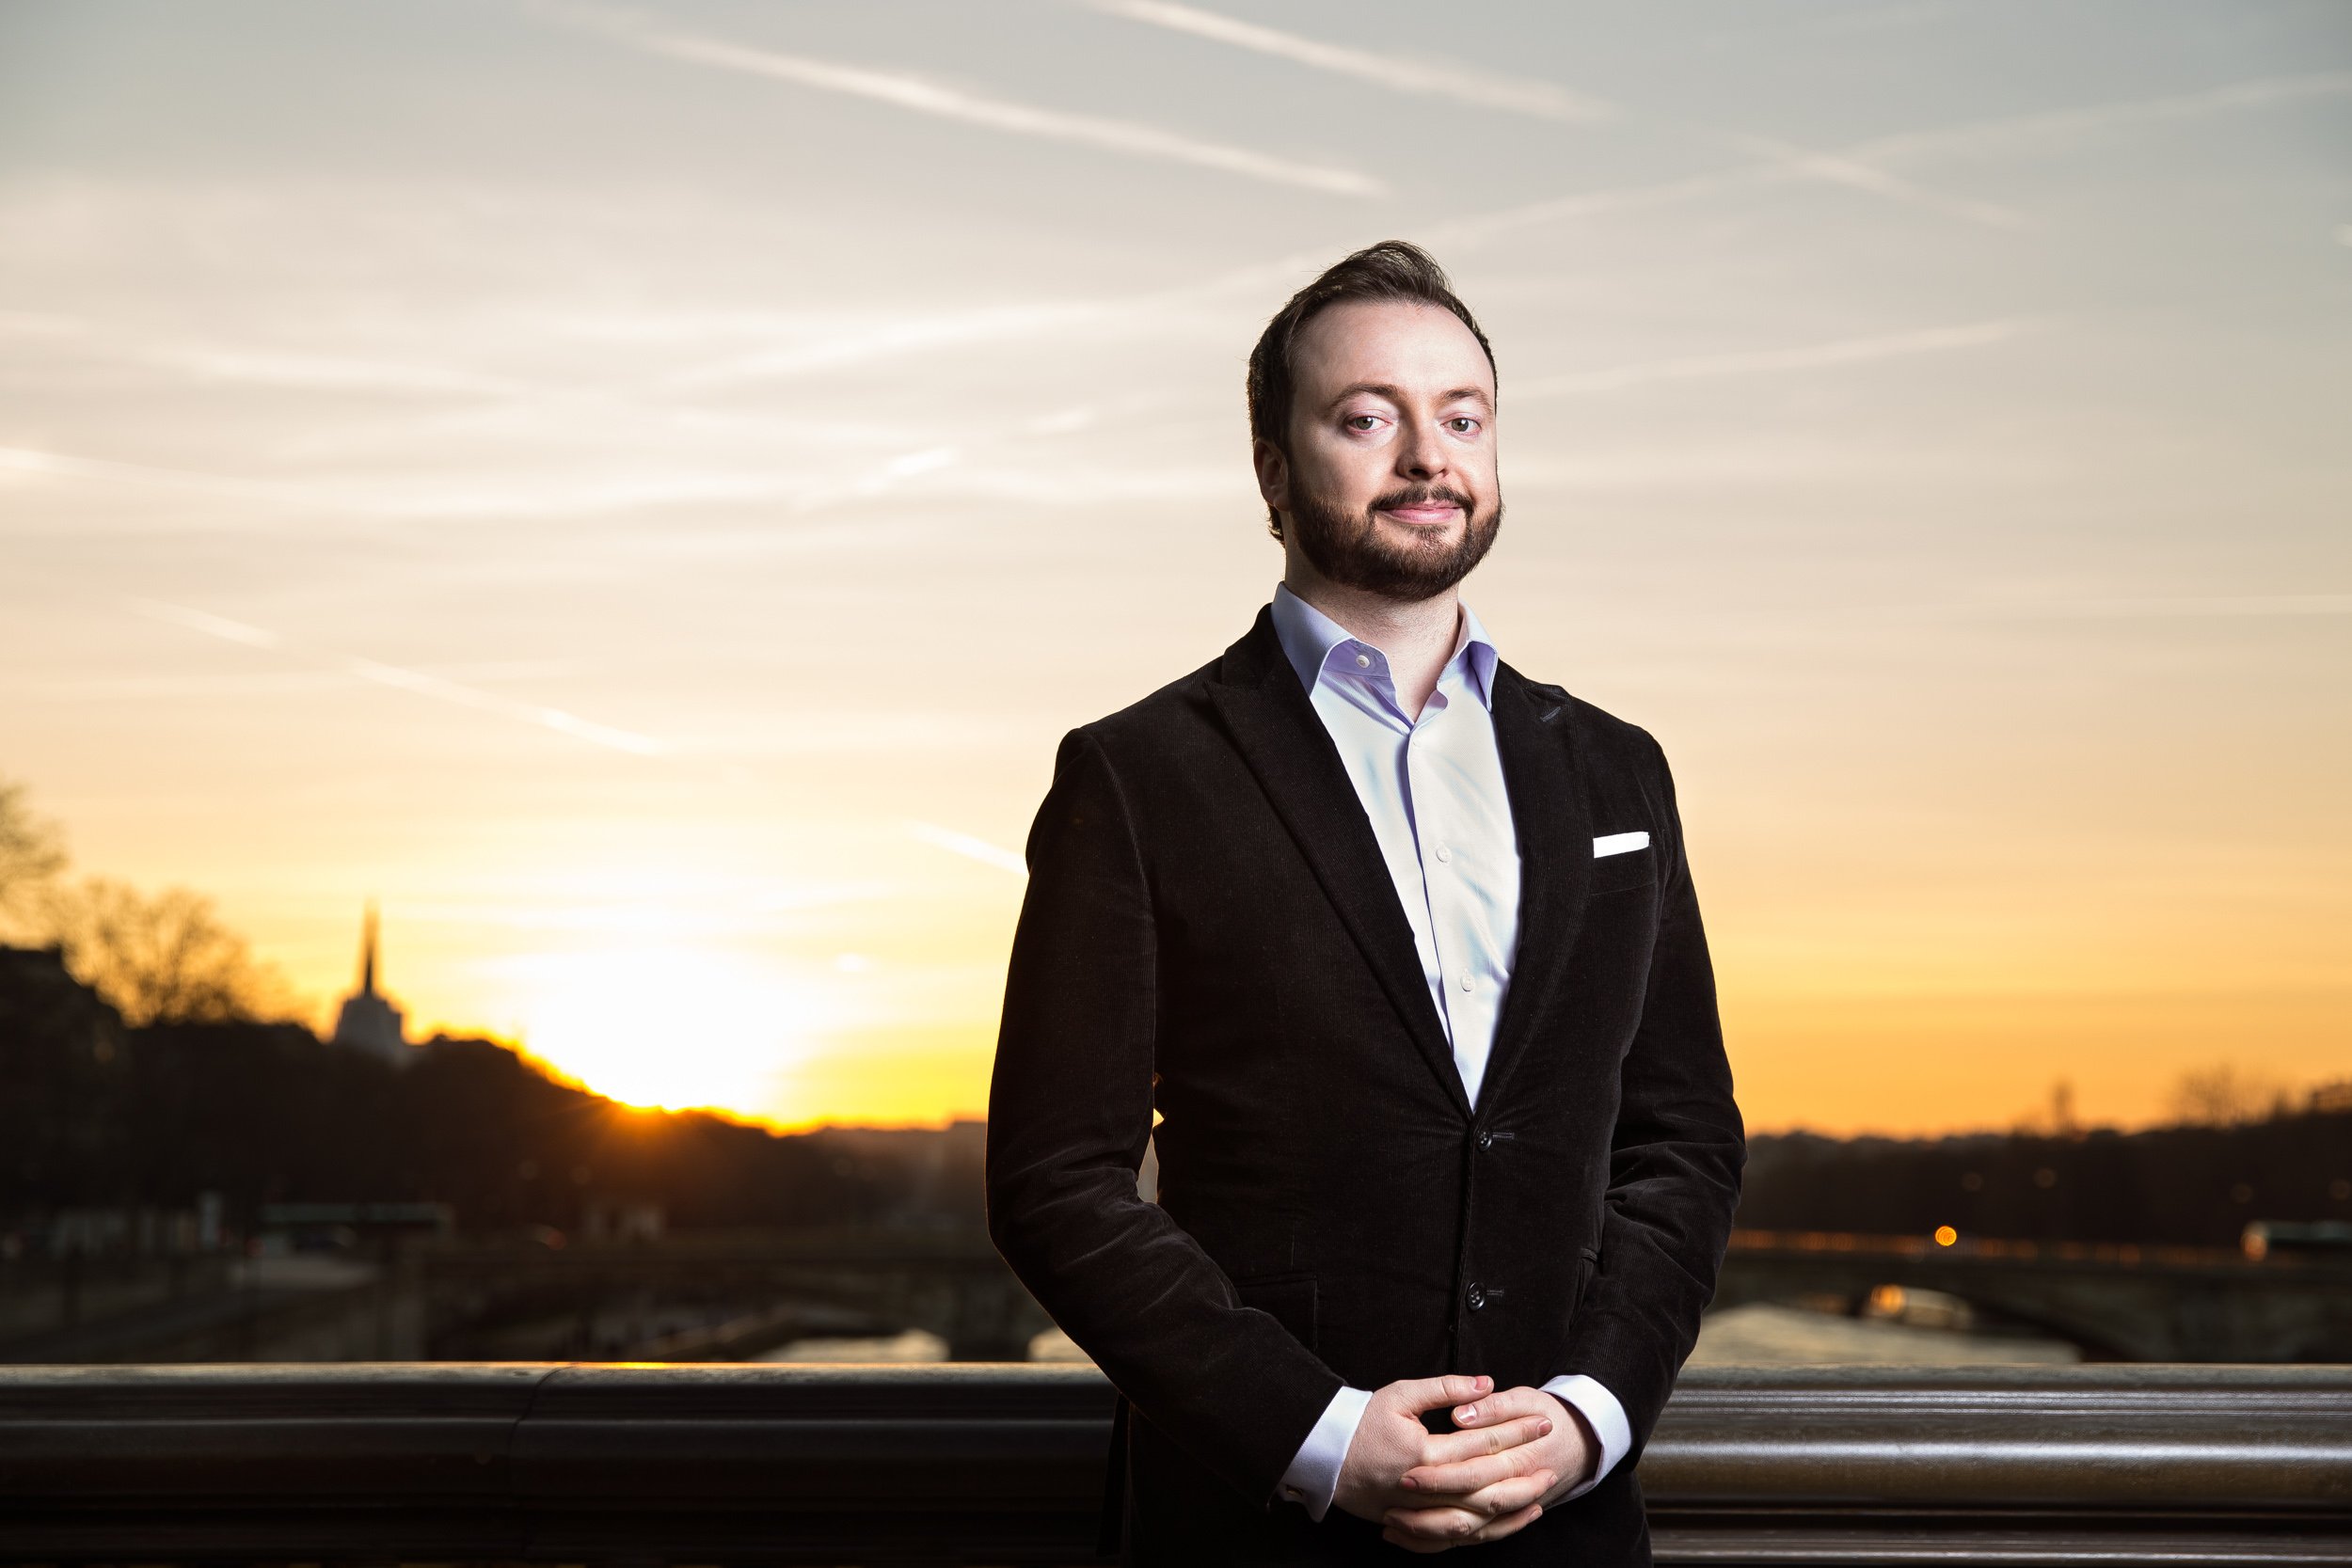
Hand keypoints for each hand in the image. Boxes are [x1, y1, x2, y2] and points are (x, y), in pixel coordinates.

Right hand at [1330, 1375, 1558, 1549]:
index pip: (1483, 1442)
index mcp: (1424, 1453)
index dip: (1516, 1431)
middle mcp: (1426, 1487)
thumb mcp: (1400, 1394)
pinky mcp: (1415, 1524)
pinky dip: (1488, 1530)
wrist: (1324, 1457)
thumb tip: (1486, 1384)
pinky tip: (1508, 1519)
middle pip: (1489, 1482)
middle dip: (1524, 1465)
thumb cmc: (1361, 1421)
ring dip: (1514, 1504)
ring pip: (1479, 1516)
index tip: (1541, 1420)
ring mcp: (1420, 1511)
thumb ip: (1445, 1389)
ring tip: (1541, 1490)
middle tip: (1551, 1451)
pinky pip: (1459, 1536)